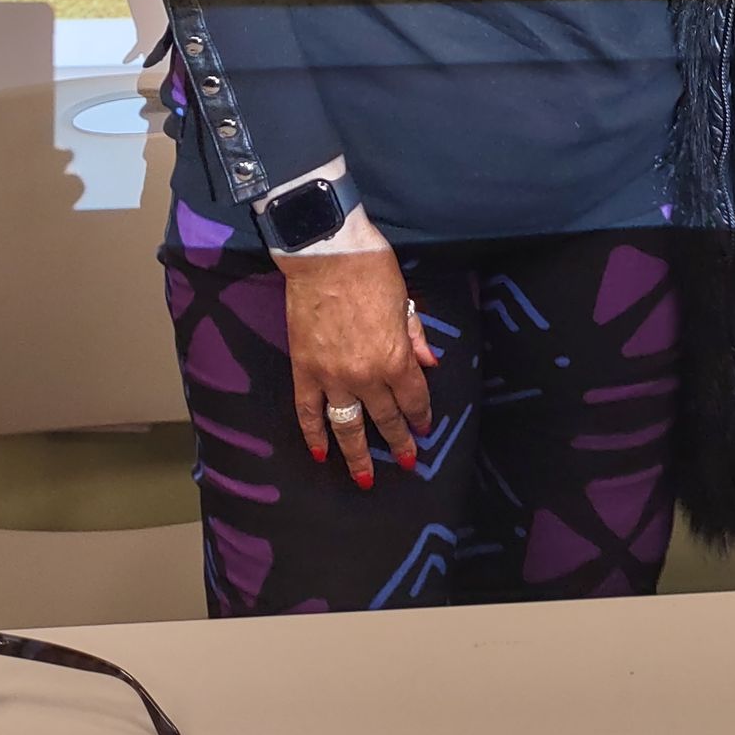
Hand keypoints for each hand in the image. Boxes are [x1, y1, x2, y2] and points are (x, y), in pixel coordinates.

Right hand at [277, 246, 437, 486]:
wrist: (327, 255)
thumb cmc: (372, 271)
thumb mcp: (405, 301)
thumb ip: (415, 336)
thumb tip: (430, 363)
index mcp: (396, 358)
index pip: (413, 398)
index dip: (419, 416)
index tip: (423, 429)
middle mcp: (366, 376)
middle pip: (385, 419)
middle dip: (398, 443)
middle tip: (405, 462)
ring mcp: (332, 377)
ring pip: (347, 427)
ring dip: (357, 456)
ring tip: (365, 479)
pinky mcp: (305, 371)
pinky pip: (308, 413)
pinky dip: (313, 435)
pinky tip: (320, 454)